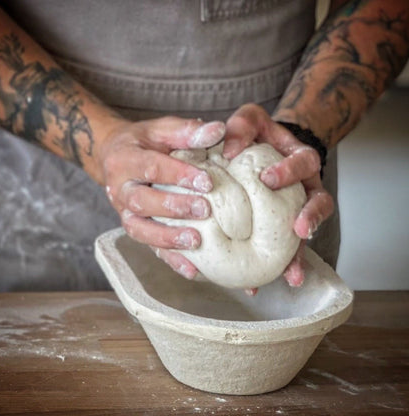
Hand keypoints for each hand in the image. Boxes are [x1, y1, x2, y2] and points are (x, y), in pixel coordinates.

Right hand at [98, 116, 224, 277]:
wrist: (114, 157)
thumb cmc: (143, 143)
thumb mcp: (161, 129)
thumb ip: (186, 132)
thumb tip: (219, 130)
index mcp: (125, 160)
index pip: (151, 167)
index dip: (178, 174)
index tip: (206, 180)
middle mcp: (120, 189)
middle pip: (142, 201)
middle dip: (173, 207)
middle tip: (204, 209)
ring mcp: (124, 213)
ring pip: (140, 230)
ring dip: (167, 238)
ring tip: (195, 242)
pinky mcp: (134, 228)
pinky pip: (148, 247)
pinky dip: (169, 259)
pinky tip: (191, 270)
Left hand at [223, 104, 333, 287]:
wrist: (260, 149)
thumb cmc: (255, 135)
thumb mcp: (249, 120)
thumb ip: (242, 126)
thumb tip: (230, 149)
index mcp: (299, 159)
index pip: (304, 162)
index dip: (289, 171)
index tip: (267, 179)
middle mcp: (304, 187)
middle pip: (319, 202)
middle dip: (310, 217)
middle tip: (299, 229)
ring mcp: (294, 209)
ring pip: (305, 233)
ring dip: (298, 254)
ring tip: (290, 275)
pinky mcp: (279, 228)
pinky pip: (282, 248)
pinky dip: (274, 266)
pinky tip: (257, 284)